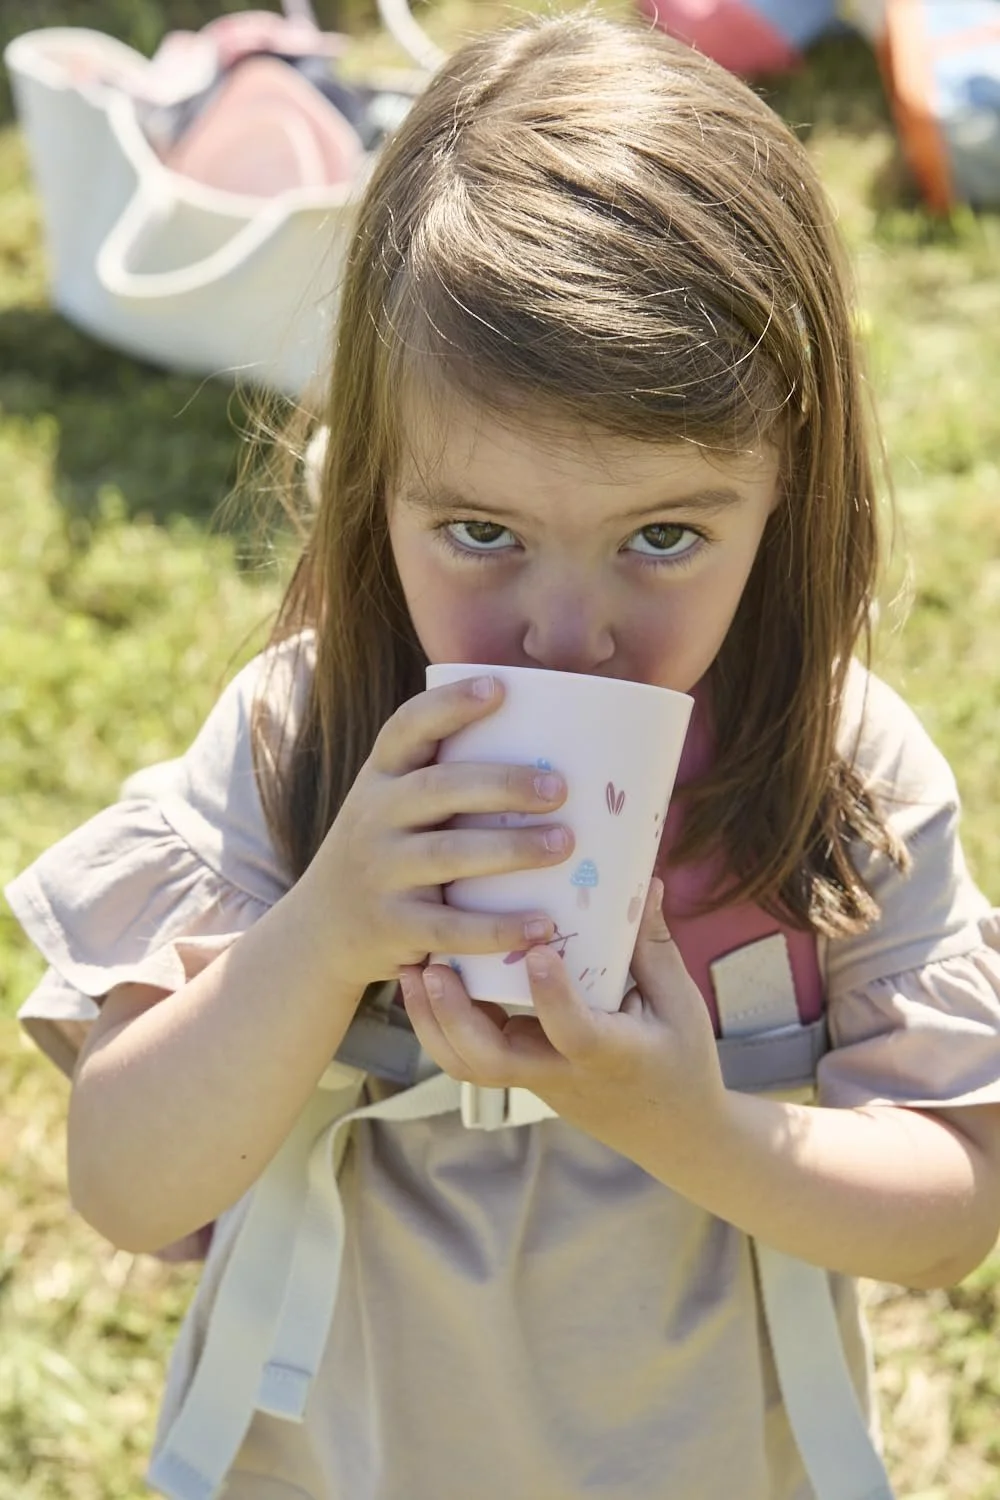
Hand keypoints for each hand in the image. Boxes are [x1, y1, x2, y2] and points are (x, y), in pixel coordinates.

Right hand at [302, 674, 574, 990]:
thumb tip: (548, 747)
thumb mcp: (392, 807)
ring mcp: (379, 873)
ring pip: (448, 855)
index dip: (450, 705)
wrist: (320, 931)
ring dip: (511, 849)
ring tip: (565, 843)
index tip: (499, 687)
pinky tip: (544, 925)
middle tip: (560, 787)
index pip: (406, 728)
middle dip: (502, 784)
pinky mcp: (391, 927)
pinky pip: (449, 927)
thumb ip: (443, 779)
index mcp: (379, 778)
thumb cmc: (386, 854)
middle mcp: (373, 817)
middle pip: (437, 789)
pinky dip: (497, 928)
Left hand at [399, 880, 727, 1167]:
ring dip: (433, 1022)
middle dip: (454, 1017)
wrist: (673, 1134)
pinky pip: (471, 1060)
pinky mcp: (521, 1077)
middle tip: (432, 966)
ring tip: (413, 969)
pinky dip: (442, 1025)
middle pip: (492, 1064)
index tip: (537, 951)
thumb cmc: (682, 1061)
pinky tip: (427, 981)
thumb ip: (653, 944)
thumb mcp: (680, 1004)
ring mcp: (536, 1081)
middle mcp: (563, 1074)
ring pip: (470, 1067)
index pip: (574, 1033)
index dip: (552, 997)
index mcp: (611, 1055)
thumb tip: (646, 876)